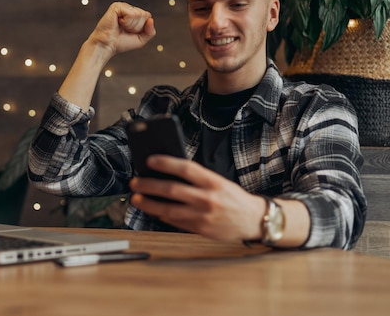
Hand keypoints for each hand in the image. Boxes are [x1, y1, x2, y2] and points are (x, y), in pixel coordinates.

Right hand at [87, 2, 155, 57]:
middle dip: (136, 27)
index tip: (130, 32)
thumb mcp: (141, 40)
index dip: (141, 28)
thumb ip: (150, 32)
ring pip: (138, 14)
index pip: (148, 17)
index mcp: (134, 15)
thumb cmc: (120, 43)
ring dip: (130, 25)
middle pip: (144, 15)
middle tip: (124, 30)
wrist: (107, 45)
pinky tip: (118, 23)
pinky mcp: (117, 6)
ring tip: (120, 27)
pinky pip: (131, 13)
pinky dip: (126, 22)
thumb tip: (151, 20)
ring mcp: (123, 6)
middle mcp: (129, 9)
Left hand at [129, 155, 265, 242]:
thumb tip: (168, 173)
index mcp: (213, 182)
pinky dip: (161, 216)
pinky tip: (153, 211)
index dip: (166, 163)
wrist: (254, 220)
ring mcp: (203, 215)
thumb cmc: (234, 198)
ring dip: (149, 204)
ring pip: (168, 209)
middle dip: (149, 185)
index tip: (150, 160)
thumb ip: (197, 178)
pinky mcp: (200, 229)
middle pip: (171, 189)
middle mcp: (207, 198)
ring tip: (136, 198)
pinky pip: (175, 222)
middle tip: (135, 182)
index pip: (186, 168)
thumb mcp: (219, 181)